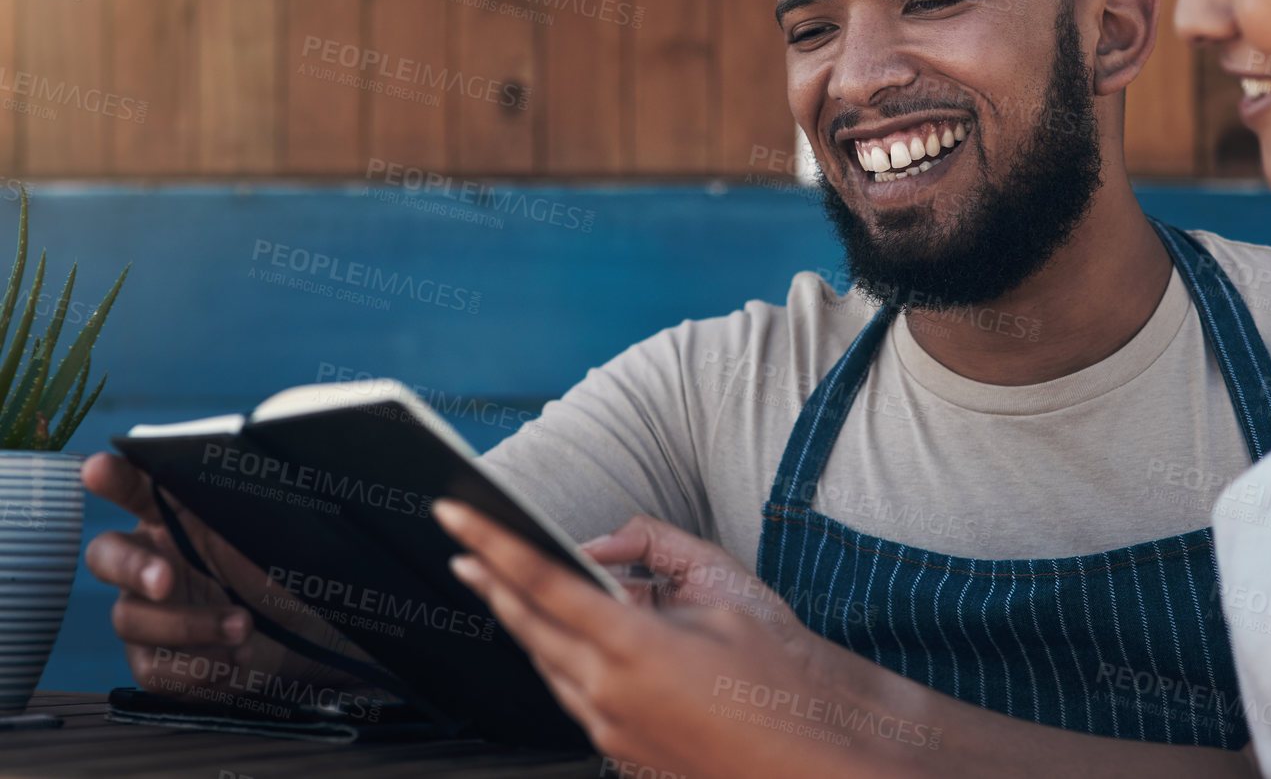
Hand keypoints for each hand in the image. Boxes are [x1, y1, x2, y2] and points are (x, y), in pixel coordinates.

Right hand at [81, 452, 363, 697]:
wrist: (310, 632)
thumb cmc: (287, 567)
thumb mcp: (281, 530)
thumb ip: (258, 502)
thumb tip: (265, 455)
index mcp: (173, 515)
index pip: (135, 487)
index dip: (114, 478)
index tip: (99, 469)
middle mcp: (150, 558)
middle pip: (105, 556)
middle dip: (132, 568)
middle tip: (167, 580)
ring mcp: (147, 610)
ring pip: (132, 618)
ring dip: (192, 626)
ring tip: (244, 626)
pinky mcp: (156, 658)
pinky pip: (152, 669)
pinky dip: (195, 668)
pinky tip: (234, 660)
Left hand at [435, 506, 939, 778]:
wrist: (813, 755)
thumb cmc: (779, 674)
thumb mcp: (722, 588)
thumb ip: (655, 553)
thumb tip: (605, 550)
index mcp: (629, 646)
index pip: (541, 581)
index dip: (492, 544)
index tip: (456, 517)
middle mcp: (606, 694)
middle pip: (528, 627)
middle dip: (491, 583)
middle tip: (461, 549)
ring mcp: (610, 730)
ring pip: (547, 666)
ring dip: (525, 624)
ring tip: (503, 588)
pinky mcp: (622, 751)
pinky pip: (575, 696)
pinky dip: (562, 660)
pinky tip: (567, 642)